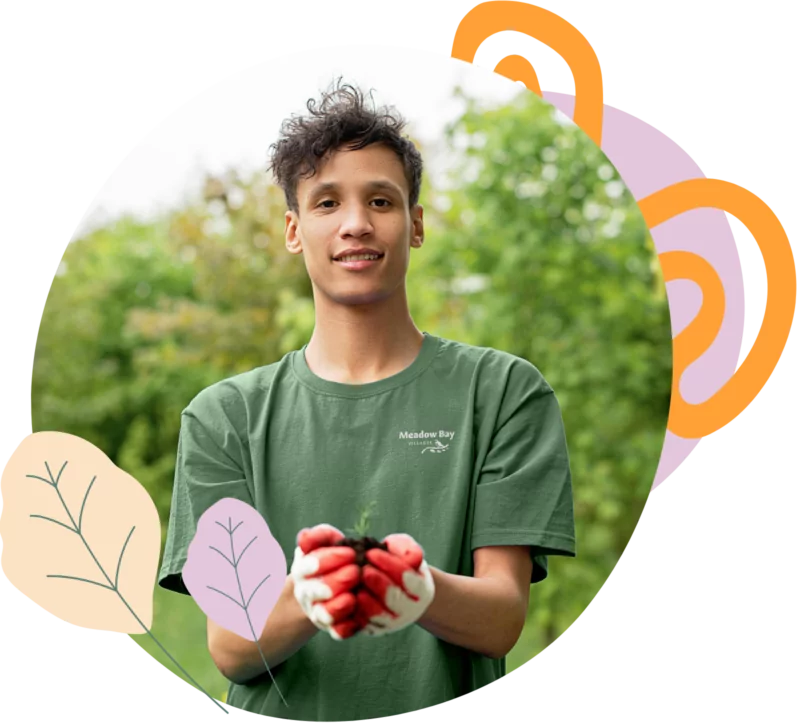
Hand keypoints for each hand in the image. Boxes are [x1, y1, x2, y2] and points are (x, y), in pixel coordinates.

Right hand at [290, 524, 362, 639]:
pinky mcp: (333, 627)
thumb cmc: (332, 556)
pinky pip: (337, 632)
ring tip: (352, 598)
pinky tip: (358, 619)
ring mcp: (318, 612)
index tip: (351, 553)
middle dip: (336, 581)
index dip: (329, 559)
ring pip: (323, 614)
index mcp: (303, 570)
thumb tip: (304, 537)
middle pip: (316, 591)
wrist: (334, 582)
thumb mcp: (326, 541)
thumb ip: (318, 536)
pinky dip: (346, 628)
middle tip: (356, 572)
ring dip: (337, 607)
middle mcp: (307, 593)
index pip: (309, 566)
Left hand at [356, 533, 434, 635]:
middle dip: (378, 583)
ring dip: (366, 601)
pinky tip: (347, 597)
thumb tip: (410, 558)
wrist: (392, 585)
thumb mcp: (405, 549)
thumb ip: (407, 549)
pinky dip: (354, 612)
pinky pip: (363, 625)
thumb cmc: (397, 561)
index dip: (389, 565)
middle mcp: (409, 609)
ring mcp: (392, 622)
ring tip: (355, 585)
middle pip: (394, 599)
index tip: (371, 553)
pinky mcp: (374, 630)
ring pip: (378, 615)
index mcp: (420, 589)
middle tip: (363, 570)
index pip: (407, 578)